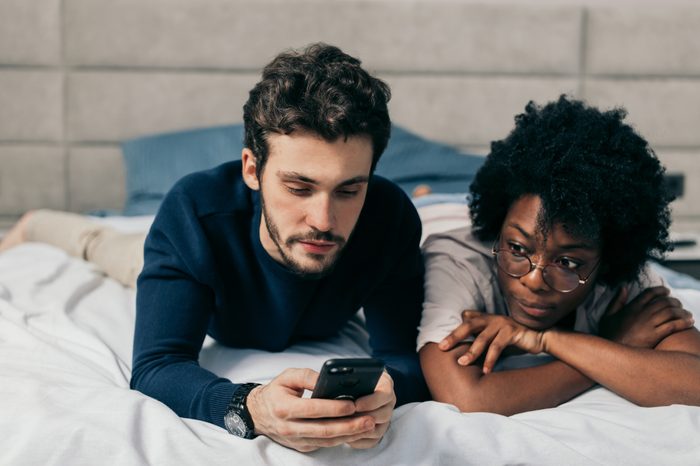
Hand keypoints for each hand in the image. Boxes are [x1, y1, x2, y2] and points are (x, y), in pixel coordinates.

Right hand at [246, 368, 387, 451]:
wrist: (258, 414)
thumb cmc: (276, 392)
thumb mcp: (288, 377)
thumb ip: (307, 376)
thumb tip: (328, 379)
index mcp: (284, 408)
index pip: (313, 409)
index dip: (334, 408)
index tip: (352, 404)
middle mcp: (289, 428)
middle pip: (324, 430)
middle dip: (349, 425)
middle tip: (369, 419)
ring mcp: (296, 440)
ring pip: (326, 440)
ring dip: (349, 434)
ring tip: (367, 425)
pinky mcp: (302, 446)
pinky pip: (324, 444)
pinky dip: (341, 438)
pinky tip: (355, 430)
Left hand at [346, 371, 395, 448]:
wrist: (362, 384)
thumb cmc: (357, 378)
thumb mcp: (357, 373)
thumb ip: (352, 379)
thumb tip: (336, 385)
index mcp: (386, 386)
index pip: (384, 395)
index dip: (370, 402)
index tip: (355, 405)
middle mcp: (388, 404)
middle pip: (383, 415)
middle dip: (363, 418)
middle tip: (347, 419)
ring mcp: (385, 419)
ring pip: (377, 431)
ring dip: (360, 431)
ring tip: (344, 429)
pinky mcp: (378, 431)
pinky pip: (372, 441)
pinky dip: (359, 441)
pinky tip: (347, 437)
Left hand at [438, 311, 544, 373]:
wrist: (538, 337)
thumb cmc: (513, 338)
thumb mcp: (494, 337)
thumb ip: (480, 335)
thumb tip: (462, 336)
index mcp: (486, 319)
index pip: (465, 322)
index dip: (453, 331)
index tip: (440, 342)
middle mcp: (492, 319)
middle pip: (469, 326)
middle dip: (454, 336)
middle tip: (442, 347)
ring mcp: (502, 324)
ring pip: (482, 338)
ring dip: (472, 352)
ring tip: (463, 363)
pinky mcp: (512, 332)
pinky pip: (498, 347)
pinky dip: (490, 359)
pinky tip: (485, 370)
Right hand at [599, 286, 694, 347]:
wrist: (612, 354)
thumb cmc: (609, 336)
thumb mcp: (607, 316)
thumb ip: (617, 301)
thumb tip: (624, 287)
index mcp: (632, 307)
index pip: (649, 293)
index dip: (660, 290)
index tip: (666, 291)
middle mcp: (642, 313)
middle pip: (663, 301)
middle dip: (674, 301)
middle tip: (678, 304)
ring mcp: (649, 324)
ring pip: (671, 312)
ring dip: (682, 311)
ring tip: (687, 314)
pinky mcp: (655, 336)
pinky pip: (673, 326)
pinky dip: (684, 322)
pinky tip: (690, 322)